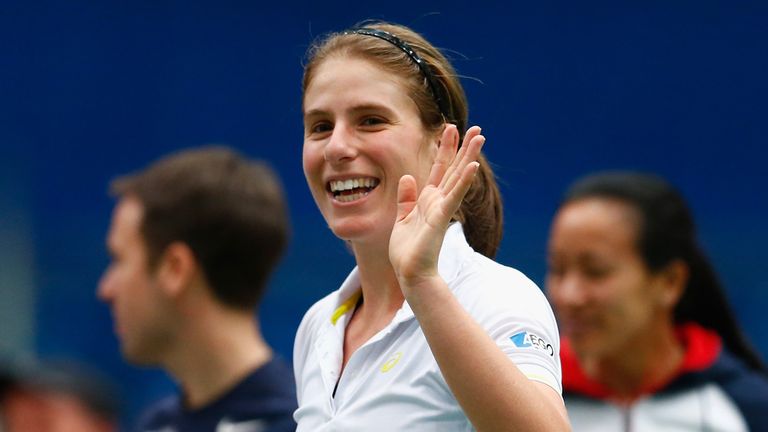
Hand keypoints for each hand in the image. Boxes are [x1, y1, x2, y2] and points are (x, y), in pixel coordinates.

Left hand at [389, 124, 484, 295]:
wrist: (410, 272)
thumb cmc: (407, 250)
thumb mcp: (402, 218)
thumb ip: (406, 198)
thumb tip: (408, 177)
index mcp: (428, 199)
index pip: (440, 168)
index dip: (445, 148)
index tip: (451, 128)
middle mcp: (438, 200)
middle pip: (453, 168)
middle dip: (463, 147)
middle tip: (477, 128)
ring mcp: (441, 208)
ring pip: (457, 177)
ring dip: (469, 157)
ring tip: (480, 138)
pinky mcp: (440, 218)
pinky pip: (452, 197)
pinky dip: (462, 182)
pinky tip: (471, 167)